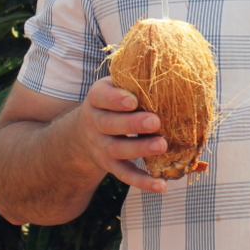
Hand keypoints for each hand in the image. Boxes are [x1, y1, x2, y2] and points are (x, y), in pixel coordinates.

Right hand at [76, 77, 168, 192]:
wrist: (85, 132)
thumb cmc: (112, 101)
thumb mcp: (115, 85)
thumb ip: (133, 79)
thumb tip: (165, 64)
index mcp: (97, 99)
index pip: (102, 97)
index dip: (116, 99)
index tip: (133, 100)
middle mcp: (95, 123)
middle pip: (110, 124)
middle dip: (133, 124)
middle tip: (155, 121)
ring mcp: (101, 146)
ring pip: (117, 150)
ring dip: (140, 149)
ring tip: (162, 145)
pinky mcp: (109, 165)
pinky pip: (125, 174)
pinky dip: (142, 181)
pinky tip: (161, 185)